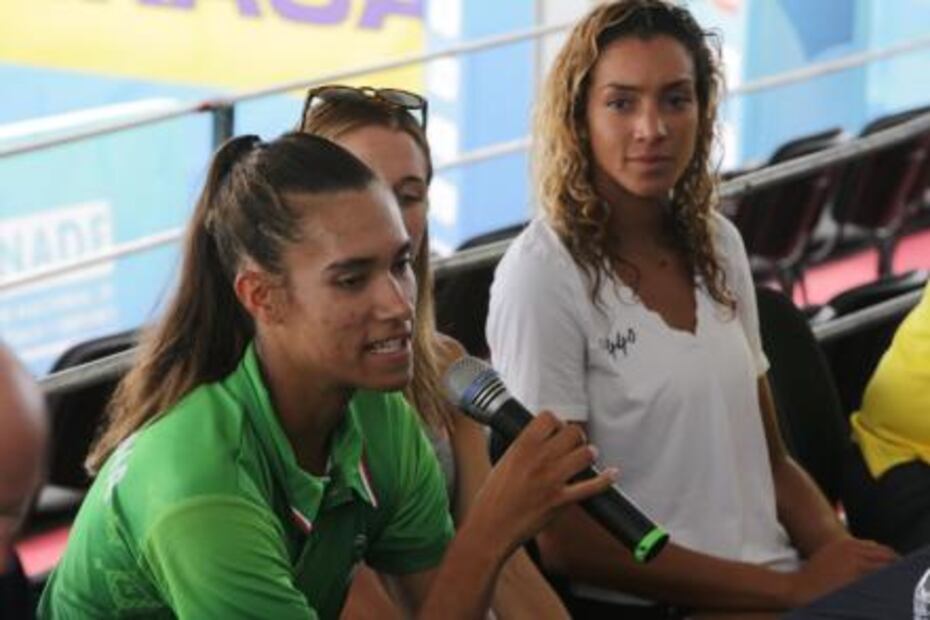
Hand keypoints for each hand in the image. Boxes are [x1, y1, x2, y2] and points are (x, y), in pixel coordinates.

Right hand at [465, 411, 616, 560]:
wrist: (490, 528)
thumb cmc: (493, 498)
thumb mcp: (504, 462)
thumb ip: (524, 447)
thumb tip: (542, 437)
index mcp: (522, 446)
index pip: (549, 417)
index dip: (556, 423)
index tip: (556, 430)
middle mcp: (539, 459)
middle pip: (573, 432)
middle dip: (576, 437)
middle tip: (572, 446)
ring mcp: (552, 480)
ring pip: (586, 454)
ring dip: (588, 454)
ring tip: (583, 459)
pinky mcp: (561, 501)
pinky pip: (593, 486)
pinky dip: (606, 479)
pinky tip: (612, 474)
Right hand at [785, 535, 897, 605]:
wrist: (800, 587)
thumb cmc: (815, 574)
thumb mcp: (831, 554)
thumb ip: (852, 550)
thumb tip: (875, 548)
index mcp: (847, 544)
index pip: (881, 549)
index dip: (892, 560)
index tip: (896, 569)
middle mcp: (853, 551)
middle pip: (886, 556)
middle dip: (895, 566)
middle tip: (898, 578)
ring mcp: (854, 564)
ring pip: (885, 568)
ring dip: (892, 576)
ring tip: (893, 586)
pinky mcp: (855, 578)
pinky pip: (877, 580)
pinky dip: (884, 584)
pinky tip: (884, 591)